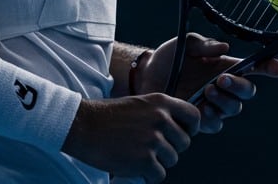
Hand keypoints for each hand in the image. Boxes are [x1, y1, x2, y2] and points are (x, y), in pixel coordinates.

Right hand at [62, 93, 199, 182]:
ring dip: (158, 162)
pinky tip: (134, 167)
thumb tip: (178, 130)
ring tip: (138, 155)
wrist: (83, 126)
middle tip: (151, 148)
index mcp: (161, 102)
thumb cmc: (107, 116)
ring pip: (172, 159)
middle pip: (184, 143)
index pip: (194, 117)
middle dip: (171, 148)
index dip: (191, 129)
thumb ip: (160, 113)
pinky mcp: (144, 160)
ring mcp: (153, 140)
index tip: (181, 134)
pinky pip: (159, 174)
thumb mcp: (138, 104)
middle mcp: (160, 119)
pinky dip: (148, 175)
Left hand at [135, 33, 277, 133]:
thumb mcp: (184, 44)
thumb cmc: (168, 57)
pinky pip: (216, 124)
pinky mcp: (200, 119)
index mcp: (224, 66)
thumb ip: (203, 44)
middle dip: (239, 86)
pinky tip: (202, 108)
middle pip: (248, 92)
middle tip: (221, 80)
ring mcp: (213, 104)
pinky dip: (212, 116)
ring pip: (233, 109)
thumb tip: (224, 48)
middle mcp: (224, 86)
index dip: (269, 68)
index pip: (254, 68)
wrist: (146, 76)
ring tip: (207, 91)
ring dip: (224, 101)